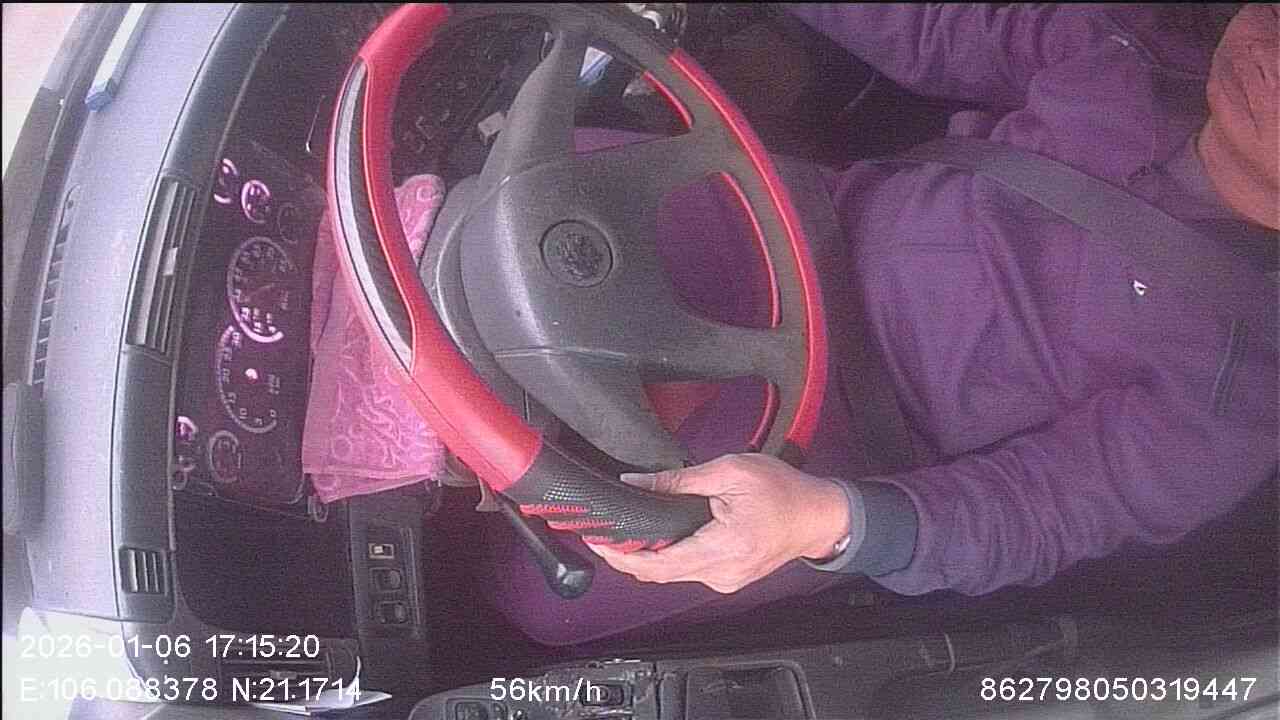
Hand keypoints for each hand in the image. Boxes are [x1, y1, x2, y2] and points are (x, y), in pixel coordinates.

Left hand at [586, 453, 850, 592]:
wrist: (819, 516)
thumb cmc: (784, 491)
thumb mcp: (729, 471)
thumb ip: (679, 480)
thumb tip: (635, 482)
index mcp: (723, 548)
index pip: (658, 564)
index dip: (621, 556)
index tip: (597, 542)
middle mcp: (721, 573)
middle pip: (658, 574)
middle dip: (625, 556)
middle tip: (599, 534)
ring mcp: (725, 580)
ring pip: (671, 574)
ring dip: (645, 557)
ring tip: (621, 533)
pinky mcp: (728, 577)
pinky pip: (687, 571)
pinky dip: (666, 557)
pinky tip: (654, 538)